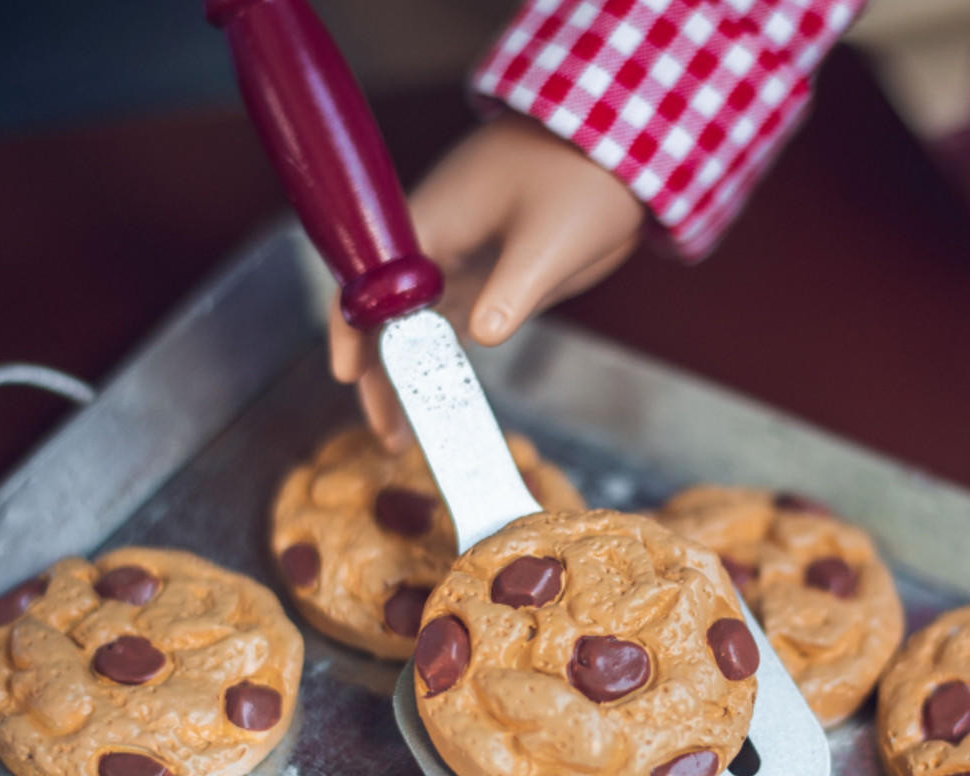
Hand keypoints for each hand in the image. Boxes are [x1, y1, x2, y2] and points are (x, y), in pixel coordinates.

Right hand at [328, 112, 644, 450]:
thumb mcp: (550, 238)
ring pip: (420, 327)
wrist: (622, 146)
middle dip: (382, 376)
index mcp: (432, 223)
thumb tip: (481, 338)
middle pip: (389, 317)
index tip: (346, 375)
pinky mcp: (495, 276)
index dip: (352, 330)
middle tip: (389, 435)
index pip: (371, 283)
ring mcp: (465, 260)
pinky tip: (443, 397)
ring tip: (407, 432)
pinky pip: (455, 324)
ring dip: (412, 376)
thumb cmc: (583, 176)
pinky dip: (444, 361)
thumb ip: (513, 291)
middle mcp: (437, 244)